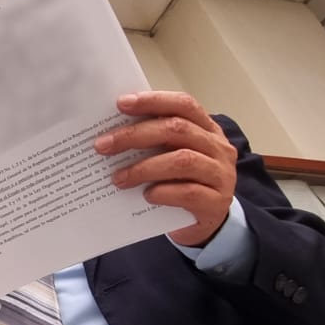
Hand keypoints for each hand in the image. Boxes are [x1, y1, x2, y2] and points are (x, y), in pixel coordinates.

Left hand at [95, 91, 237, 246]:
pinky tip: (146, 195)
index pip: (183, 104)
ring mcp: (221, 175)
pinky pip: (188, 192)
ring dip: (144, 168)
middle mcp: (218, 148)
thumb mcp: (174, 157)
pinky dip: (163, 192)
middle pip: (177, 130)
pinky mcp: (217, 203)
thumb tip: (112, 135)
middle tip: (103, 145)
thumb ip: (155, 143)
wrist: (208, 222)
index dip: (153, 101)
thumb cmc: (185, 183)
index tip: (121, 104)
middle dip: (136, 135)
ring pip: (182, 161)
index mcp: (207, 129)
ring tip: (118, 178)